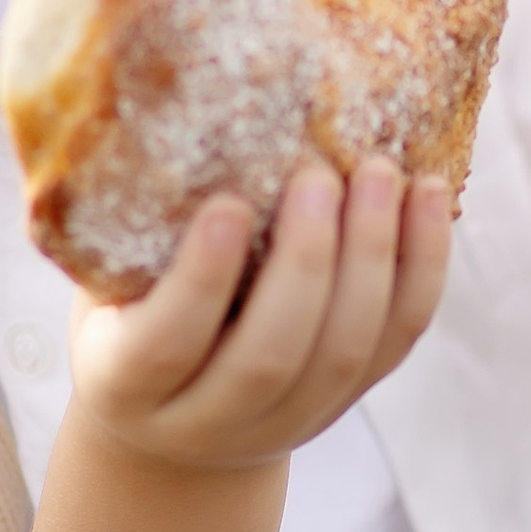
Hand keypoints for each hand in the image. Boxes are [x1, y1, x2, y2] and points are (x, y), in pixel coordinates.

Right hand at [67, 155, 452, 473]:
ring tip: (378, 172)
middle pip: (270, 357)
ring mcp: (284, 422)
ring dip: (371, 258)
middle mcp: (204, 424)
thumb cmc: (124, 315)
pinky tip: (427, 197)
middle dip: (305, 261)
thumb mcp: (103, 282)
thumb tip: (154, 107)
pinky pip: (396, 342)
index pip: (165, 347)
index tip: (228, 204)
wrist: (170, 423)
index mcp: (124, 387)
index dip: (201, 281)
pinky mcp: (344, 402)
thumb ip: (121, 229)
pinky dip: (421, 268)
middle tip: (317, 174)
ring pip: (344, 354)